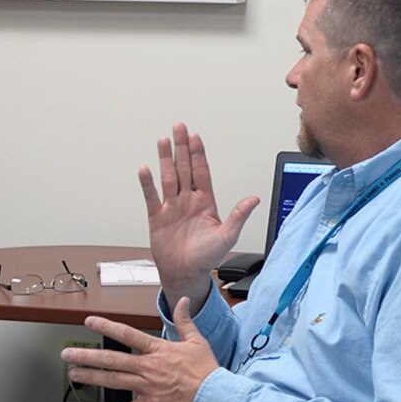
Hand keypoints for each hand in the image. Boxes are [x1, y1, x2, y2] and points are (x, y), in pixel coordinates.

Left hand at [64, 302, 220, 401]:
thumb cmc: (207, 373)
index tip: (90, 321)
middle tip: (69, 354)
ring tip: (74, 375)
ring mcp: (147, 387)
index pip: (127, 334)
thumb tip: (184, 301)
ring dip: (91, 378)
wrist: (216, 399)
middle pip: (112, 359)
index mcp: (158, 351)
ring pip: (113, 381)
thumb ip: (185, 321)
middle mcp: (148, 368)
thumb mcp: (197, 342)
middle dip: (87, 356)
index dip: (106, 326)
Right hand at [140, 123, 257, 311]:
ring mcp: (171, 208)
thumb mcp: (228, 236)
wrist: (187, 274)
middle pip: (183, 168)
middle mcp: (187, 201)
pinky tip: (145, 170)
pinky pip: (151, 198)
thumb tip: (254, 199)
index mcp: (205, 202)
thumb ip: (239, 215)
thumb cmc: (207, 257)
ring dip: (165, 159)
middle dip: (181, 148)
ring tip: (163, 141)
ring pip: (167, 178)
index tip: (195, 138)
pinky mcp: (157, 218)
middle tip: (179, 127)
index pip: (201, 172)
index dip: (198, 155)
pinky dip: (147, 184)